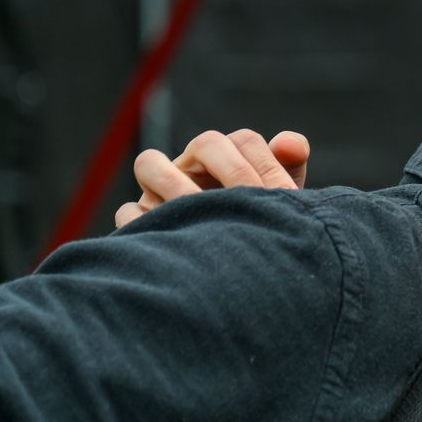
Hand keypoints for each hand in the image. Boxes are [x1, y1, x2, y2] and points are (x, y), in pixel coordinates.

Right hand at [114, 129, 309, 228]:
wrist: (241, 280)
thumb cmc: (261, 230)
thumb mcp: (280, 202)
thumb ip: (289, 169)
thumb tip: (292, 144)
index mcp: (231, 158)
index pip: (246, 140)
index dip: (267, 163)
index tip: (284, 195)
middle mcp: (192, 168)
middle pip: (206, 143)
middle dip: (235, 170)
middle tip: (252, 200)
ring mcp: (160, 193)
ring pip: (150, 164)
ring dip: (179, 185)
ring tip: (206, 213)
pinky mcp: (139, 223)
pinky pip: (129, 212)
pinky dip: (146, 222)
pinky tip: (178, 243)